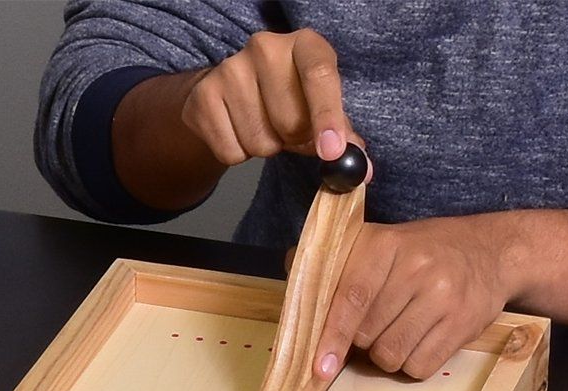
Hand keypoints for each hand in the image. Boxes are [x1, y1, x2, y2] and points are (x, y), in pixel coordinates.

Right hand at [179, 29, 353, 168]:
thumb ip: (340, 134)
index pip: (319, 75)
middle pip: (289, 120)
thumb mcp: (317, 107)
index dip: (327, 116)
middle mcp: (265, 47)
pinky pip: (232, 152)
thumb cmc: (283, 99)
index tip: (331, 151)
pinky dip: (239, 154)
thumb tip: (362, 170)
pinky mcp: (204, 97)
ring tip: (262, 127)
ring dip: (265, 148)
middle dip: (293, 139)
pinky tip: (239, 131)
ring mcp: (230, 69)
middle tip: (289, 130)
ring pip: (259, 142)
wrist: (228, 94)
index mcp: (303, 44)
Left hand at [317, 217, 512, 382]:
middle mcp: (417, 267)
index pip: (350, 298)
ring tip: (403, 329)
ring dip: (388, 354)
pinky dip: (414, 363)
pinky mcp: (462, 323)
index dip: (331, 337)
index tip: (319, 367)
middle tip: (380, 323)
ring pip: (390, 356)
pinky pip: (419, 367)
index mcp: (388, 244)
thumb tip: (293, 264)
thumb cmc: (424, 253)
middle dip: (364, 341)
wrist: (492, 252)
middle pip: (366, 335)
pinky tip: (424, 338)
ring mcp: (443, 296)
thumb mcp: (383, 242)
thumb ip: (338, 258)